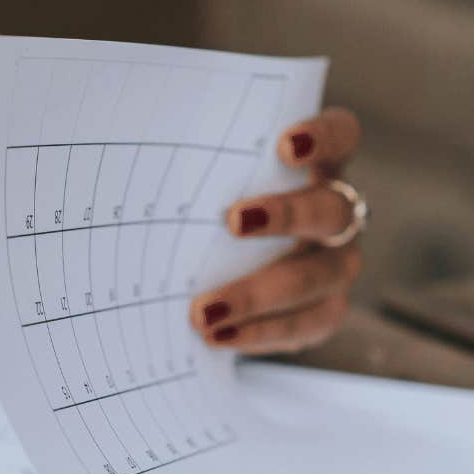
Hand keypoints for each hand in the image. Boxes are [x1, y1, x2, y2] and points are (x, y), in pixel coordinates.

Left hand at [190, 108, 364, 353]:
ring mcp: (337, 265)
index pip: (340, 136)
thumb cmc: (217, 208)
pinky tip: (218, 336)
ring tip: (205, 311)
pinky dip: (259, 334)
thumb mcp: (212, 178)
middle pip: (331, 210)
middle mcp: (338, 214)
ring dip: (258, 294)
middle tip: (233, 221)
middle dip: (285, 215)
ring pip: (316, 277)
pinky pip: (303, 326)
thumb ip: (197, 164)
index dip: (323, 138)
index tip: (285, 146)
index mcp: (318, 167)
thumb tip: (133, 154)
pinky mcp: (324, 310)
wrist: (227, 267)